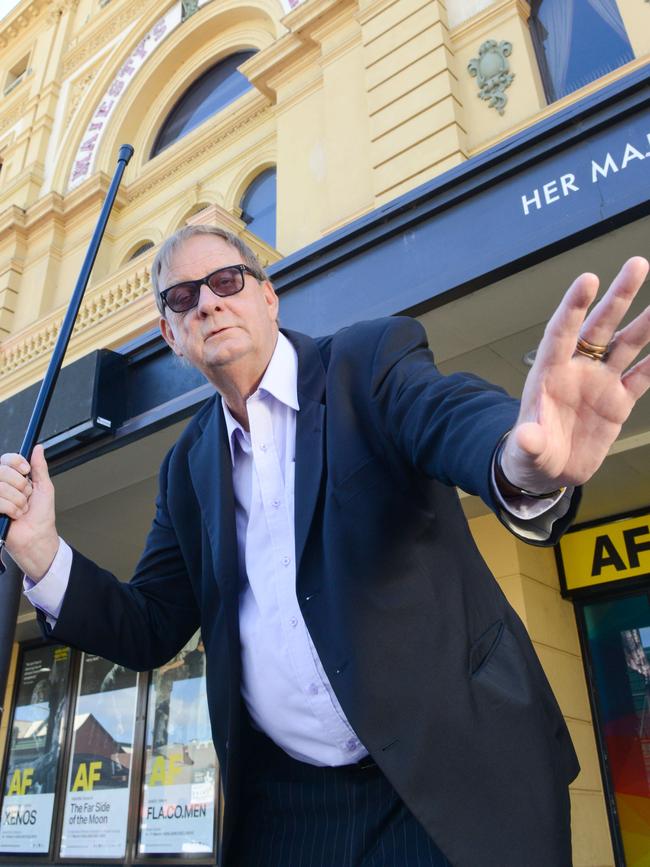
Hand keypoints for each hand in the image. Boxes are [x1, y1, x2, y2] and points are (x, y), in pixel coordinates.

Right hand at [0, 446, 58, 578]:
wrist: (36, 536)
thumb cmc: (41, 515)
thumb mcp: (44, 487)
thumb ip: (39, 467)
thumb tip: (38, 448)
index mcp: (13, 477)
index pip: (7, 459)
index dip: (17, 463)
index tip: (27, 472)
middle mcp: (1, 485)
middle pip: (3, 471)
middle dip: (21, 486)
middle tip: (26, 496)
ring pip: (2, 487)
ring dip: (18, 500)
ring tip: (21, 508)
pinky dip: (11, 509)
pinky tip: (14, 515)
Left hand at [501, 256, 649, 492]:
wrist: (549, 470)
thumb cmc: (530, 454)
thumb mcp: (526, 450)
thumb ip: (529, 441)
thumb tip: (527, 437)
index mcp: (549, 373)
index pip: (560, 332)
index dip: (573, 307)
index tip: (588, 280)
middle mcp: (576, 370)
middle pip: (599, 326)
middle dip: (618, 297)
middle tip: (637, 264)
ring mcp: (599, 383)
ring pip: (626, 345)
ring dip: (646, 322)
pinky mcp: (618, 401)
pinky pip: (643, 376)